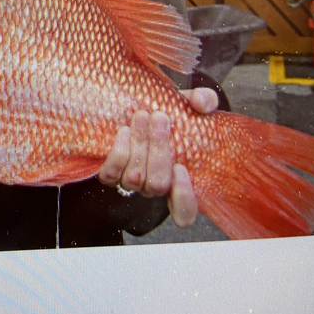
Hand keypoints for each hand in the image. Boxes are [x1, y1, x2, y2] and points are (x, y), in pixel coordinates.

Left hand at [98, 87, 218, 227]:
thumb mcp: (192, 103)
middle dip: (159, 151)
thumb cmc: (171, 111)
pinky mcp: (111, 173)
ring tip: (141, 116)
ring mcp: (132, 181)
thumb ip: (203, 100)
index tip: (182, 168)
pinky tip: (123, 131)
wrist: (139, 108)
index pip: (184, 213)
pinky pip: (110, 175)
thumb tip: (202, 103)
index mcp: (181, 179)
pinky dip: (117, 153)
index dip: (184, 198)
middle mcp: (155, 185)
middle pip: (157, 185)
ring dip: (139, 145)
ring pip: (134, 179)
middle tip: (159, 117)